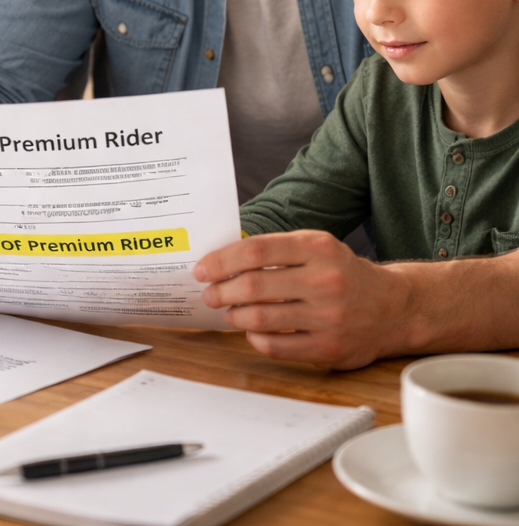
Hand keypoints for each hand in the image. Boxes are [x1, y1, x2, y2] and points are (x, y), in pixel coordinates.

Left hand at [192, 230, 409, 369]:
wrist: (394, 307)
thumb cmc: (342, 273)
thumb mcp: (316, 247)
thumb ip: (275, 250)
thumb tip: (222, 260)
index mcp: (318, 248)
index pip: (256, 251)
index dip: (221, 260)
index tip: (202, 269)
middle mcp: (325, 280)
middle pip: (253, 286)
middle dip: (221, 291)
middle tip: (209, 293)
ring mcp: (329, 317)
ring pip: (261, 318)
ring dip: (234, 316)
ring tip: (228, 312)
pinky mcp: (330, 348)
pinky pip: (276, 346)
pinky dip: (255, 339)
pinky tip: (252, 331)